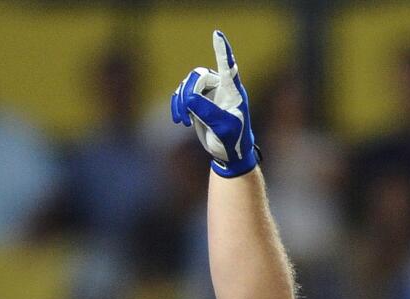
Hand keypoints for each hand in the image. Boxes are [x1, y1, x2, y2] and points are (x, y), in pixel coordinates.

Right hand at [171, 30, 257, 176]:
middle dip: (188, 93)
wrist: (229, 153)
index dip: (222, 49)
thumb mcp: (223, 126)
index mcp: (232, 90)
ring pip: (187, 85)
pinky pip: (181, 95)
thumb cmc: (233, 140)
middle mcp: (220, 87)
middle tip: (185, 114)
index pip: (227, 65)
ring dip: (180, 102)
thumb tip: (189, 97)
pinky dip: (177, 106)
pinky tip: (180, 120)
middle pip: (198, 76)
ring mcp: (208, 94)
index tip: (217, 34)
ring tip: (183, 121)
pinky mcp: (198, 102)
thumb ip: (208, 110)